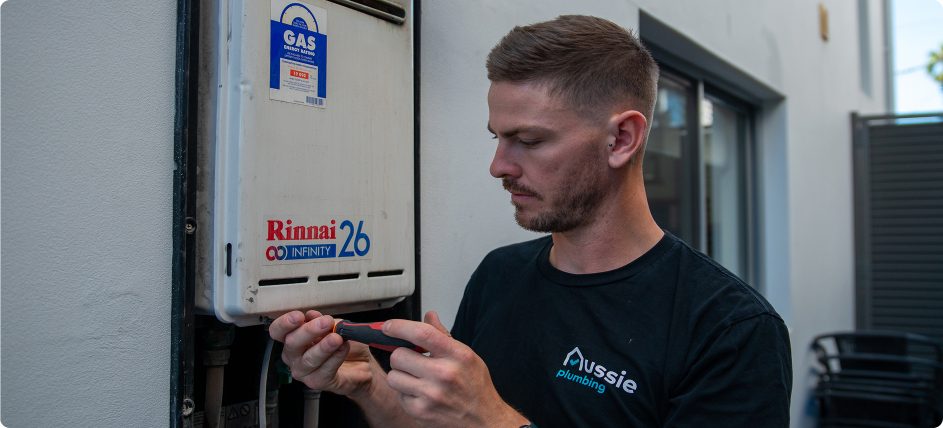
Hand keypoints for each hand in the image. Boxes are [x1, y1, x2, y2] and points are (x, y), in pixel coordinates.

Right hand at [269, 310, 376, 396]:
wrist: (361, 362)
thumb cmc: (343, 343)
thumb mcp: (334, 325)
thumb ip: (321, 321)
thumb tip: (312, 315)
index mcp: (293, 338)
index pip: (278, 331)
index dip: (285, 323)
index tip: (299, 316)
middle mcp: (294, 356)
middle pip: (291, 344)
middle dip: (308, 331)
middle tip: (325, 322)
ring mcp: (304, 371)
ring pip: (308, 359)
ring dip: (324, 347)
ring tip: (336, 338)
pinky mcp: (318, 382)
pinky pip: (325, 370)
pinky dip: (336, 357)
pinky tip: (343, 348)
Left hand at [383, 311, 528, 427]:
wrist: (483, 419)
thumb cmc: (475, 386)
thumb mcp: (466, 355)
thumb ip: (443, 335)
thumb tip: (429, 316)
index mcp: (457, 355)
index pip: (421, 333)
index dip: (399, 327)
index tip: (389, 326)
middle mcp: (443, 374)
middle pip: (399, 355)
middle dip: (401, 355)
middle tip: (411, 359)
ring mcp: (430, 395)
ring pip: (393, 376)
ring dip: (400, 375)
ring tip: (416, 377)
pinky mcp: (420, 411)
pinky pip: (398, 395)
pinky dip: (405, 392)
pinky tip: (421, 393)